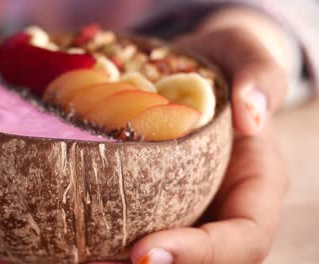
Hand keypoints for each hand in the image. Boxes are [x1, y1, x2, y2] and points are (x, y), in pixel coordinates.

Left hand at [90, 11, 289, 263]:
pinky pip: (137, 226)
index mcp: (257, 184)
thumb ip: (259, 78)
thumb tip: (251, 116)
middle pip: (199, 260)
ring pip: (166, 252)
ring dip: (119, 260)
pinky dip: (107, 238)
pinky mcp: (158, 197)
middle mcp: (225, 206)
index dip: (198, 254)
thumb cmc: (225, 59)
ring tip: (78, 258)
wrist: (198, 65)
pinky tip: (72, 237)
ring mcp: (191, 205)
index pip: (242, 239)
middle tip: (92, 263)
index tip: (142, 251)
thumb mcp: (246, 55)